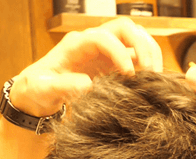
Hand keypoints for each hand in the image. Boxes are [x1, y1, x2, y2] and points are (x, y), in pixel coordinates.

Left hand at [9, 18, 162, 117]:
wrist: (40, 94)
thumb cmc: (39, 88)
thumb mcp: (42, 89)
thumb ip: (61, 86)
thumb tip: (87, 84)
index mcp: (76, 44)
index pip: (104, 37)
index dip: (120, 52)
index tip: (129, 75)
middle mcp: (94, 42)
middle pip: (125, 28)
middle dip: (142, 46)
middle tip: (150, 72)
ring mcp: (107, 52)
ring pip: (136, 38)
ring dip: (150, 53)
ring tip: (156, 77)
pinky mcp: (116, 64)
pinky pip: (139, 56)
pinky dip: (150, 65)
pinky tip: (152, 82)